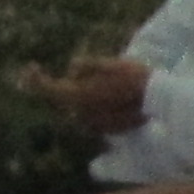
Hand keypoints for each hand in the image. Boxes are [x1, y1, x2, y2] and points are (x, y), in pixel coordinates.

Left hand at [17, 58, 153, 135]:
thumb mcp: (107, 64)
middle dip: (70, 85)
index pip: (47, 89)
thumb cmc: (134, 78)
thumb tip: (71, 68)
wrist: (160, 101)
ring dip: (87, 95)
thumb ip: (85, 66)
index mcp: (78, 96)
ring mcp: (96, 125)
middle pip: (66, 98)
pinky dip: (100, 105)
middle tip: (89, 71)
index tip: (33, 67)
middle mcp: (82, 115)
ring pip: (81, 107)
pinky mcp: (109, 130)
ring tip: (110, 81)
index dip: (34, 78)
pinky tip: (118, 95)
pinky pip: (96, 115)